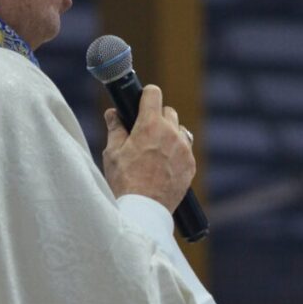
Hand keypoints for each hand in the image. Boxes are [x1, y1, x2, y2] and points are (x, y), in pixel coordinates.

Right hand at [102, 85, 195, 211]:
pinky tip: (165, 164)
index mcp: (150, 125)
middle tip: (145, 132)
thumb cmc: (125, 181)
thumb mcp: (113, 153)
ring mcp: (184, 149)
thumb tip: (112, 113)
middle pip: (168, 112)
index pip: (154, 94)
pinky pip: (186, 149)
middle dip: (157, 117)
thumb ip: (115, 129)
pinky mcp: (190, 165)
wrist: (144, 209)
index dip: (146, 95)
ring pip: (180, 130)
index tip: (142, 100)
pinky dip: (177, 152)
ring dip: (170, 134)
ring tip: (156, 150)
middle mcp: (171, 133)